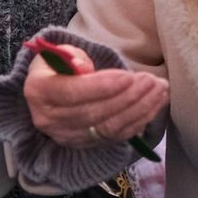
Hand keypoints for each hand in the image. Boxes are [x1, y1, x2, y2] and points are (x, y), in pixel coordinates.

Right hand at [24, 44, 168, 148]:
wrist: (48, 92)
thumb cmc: (57, 67)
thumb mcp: (58, 53)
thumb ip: (70, 57)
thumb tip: (84, 69)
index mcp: (38, 91)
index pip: (72, 92)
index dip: (102, 86)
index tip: (129, 76)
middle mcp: (49, 119)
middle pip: (94, 112)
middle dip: (128, 97)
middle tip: (151, 80)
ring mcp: (67, 136)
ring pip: (108, 127)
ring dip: (138, 110)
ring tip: (159, 91)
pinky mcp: (85, 144)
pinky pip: (116, 136)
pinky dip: (138, 121)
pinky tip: (154, 105)